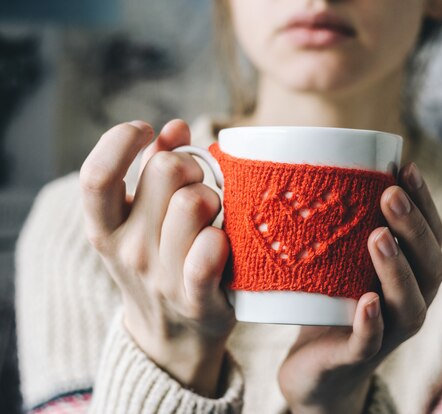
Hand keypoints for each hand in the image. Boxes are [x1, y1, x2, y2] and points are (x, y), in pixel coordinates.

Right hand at [80, 119, 234, 396]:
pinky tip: (220, 238)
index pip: (96, 175)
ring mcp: (161, 276)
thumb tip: (176, 127)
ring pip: (194, 202)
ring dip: (214, 198)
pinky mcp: (196, 299)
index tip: (144, 129)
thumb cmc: (162, 261)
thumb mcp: (141, 219)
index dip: (121, 140)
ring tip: (214, 213)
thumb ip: (154, 167)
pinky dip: (219, 236)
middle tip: (198, 183)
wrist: (173, 336)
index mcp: (105, 228)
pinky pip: (208, 251)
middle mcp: (127, 251)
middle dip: (190, 165)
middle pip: (166, 170)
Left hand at [278, 163, 441, 413]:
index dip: (425, 204)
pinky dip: (372, 323)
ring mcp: (388, 334)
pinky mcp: (357, 358)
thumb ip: (348, 227)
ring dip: (397, 270)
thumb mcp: (343, 261)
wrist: (316, 369)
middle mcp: (410, 304)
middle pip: (429, 267)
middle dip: (414, 229)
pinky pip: (371, 343)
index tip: (407, 168)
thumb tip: (329, 165)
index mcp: (412, 278)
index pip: (431, 237)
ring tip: (379, 237)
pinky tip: (367, 300)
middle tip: (391, 194)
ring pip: (409, 305)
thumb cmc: (332, 303)